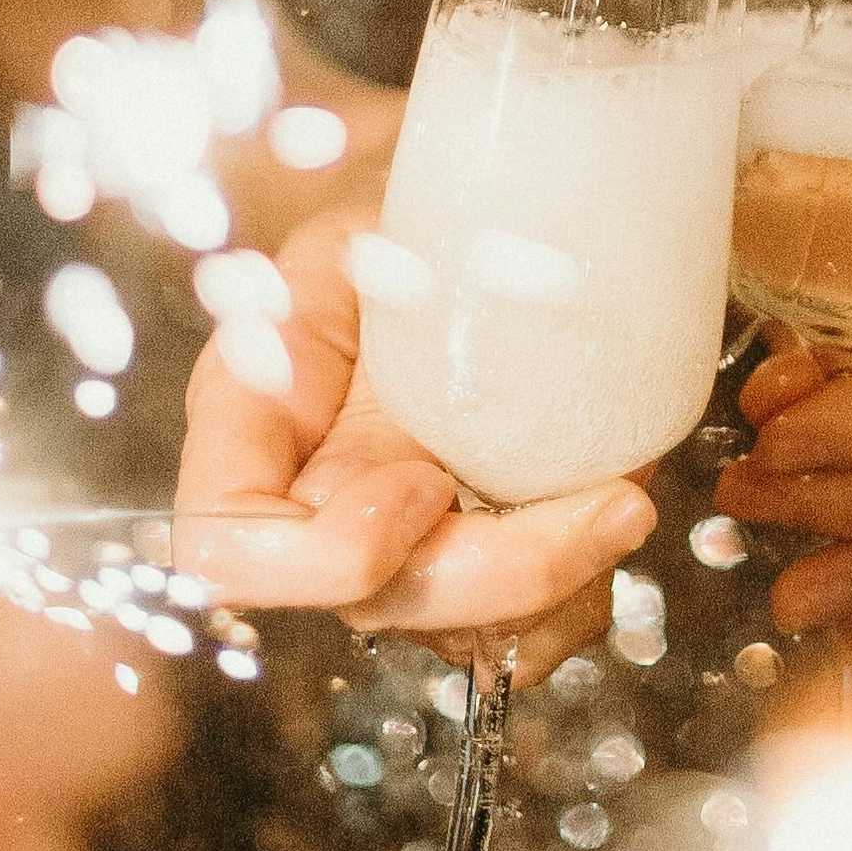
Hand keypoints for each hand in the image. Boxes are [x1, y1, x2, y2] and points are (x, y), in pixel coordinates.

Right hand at [174, 210, 655, 679]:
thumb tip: (413, 274)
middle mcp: (312, 501)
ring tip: (625, 499)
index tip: (428, 480)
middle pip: (373, 606)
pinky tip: (612, 522)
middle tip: (613, 502)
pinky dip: (578, 598)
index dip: (333, 550)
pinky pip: (520, 632)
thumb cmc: (418, 217)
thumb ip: (374, 266)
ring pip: (457, 633)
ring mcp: (394, 542)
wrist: (480, 226)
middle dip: (503, 575)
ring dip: (558, 586)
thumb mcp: (380, 220)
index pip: (226, 551)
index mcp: (255, 417)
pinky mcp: (469, 557)